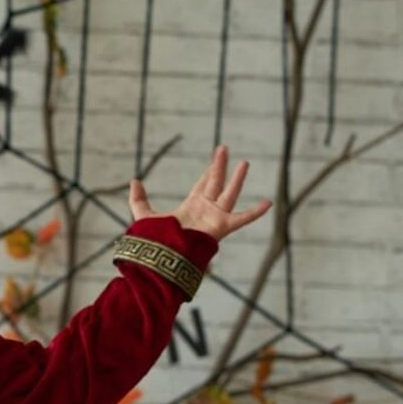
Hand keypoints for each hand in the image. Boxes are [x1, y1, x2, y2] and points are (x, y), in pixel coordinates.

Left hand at [128, 145, 270, 241]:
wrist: (164, 256)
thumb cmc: (157, 240)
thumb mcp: (144, 215)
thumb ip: (138, 199)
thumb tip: (134, 181)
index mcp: (191, 206)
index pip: (203, 184)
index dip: (209, 171)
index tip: (216, 157)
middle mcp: (206, 209)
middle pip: (215, 182)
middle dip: (219, 165)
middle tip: (223, 148)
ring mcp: (215, 217)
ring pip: (229, 193)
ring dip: (236, 178)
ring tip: (244, 163)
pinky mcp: (221, 227)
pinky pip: (242, 218)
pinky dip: (255, 212)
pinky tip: (268, 203)